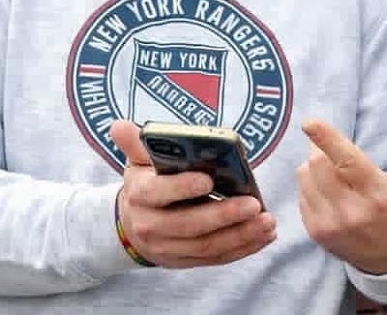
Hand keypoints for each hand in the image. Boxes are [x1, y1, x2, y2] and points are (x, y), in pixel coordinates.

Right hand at [109, 120, 276, 267]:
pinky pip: (215, 258)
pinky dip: (242, 249)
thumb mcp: (137, 161)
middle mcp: (151, 226)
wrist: (133, 223)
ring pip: (206, 246)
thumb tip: (119, 125)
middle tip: (254, 204)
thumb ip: (136, 143)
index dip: (182, 187)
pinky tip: (264, 236)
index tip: (209, 179)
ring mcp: (168, 248)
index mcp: (140, 195)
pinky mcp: (184, 261)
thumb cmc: (145, 183)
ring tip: (267, 222)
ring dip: (240, 236)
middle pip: (188, 224)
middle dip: (223, 215)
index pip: (159, 192)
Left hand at [296, 118, 386, 274]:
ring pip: (306, 175)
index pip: (348, 163)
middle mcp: (353, 213)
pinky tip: (332, 193)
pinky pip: (301, 192)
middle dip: (324, 149)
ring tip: (340, 177)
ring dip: (316, 166)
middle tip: (339, 153)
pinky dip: (311, 184)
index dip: (327, 140)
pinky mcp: (316, 233)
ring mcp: (331, 225)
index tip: (309, 122)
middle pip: (319, 163)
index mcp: (379, 196)